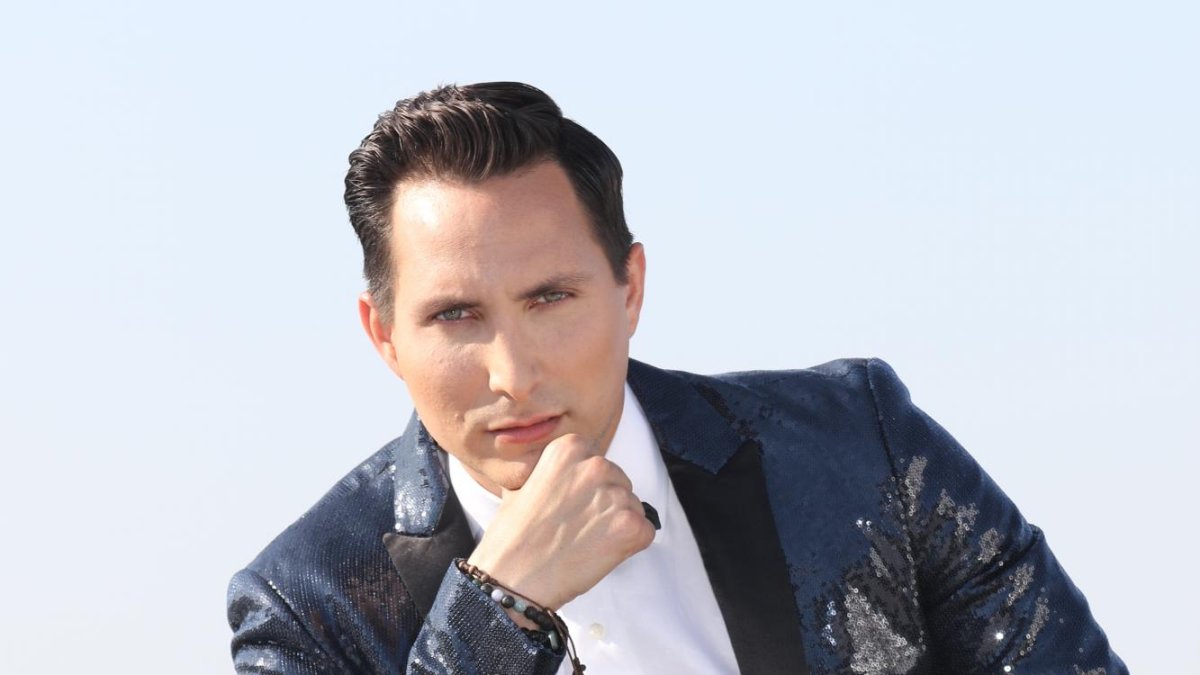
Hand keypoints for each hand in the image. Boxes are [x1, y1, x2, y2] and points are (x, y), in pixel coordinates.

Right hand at [465, 433, 655, 612]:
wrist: (512, 578)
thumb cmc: (513, 537)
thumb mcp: (524, 486)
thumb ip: (555, 475)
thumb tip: (571, 481)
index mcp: (570, 447)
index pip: (598, 462)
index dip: (588, 488)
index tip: (571, 506)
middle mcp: (596, 465)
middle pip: (619, 483)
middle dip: (604, 505)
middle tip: (577, 529)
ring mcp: (616, 495)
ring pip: (633, 507)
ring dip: (616, 526)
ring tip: (584, 544)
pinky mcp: (631, 526)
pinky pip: (645, 532)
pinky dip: (629, 547)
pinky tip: (599, 555)